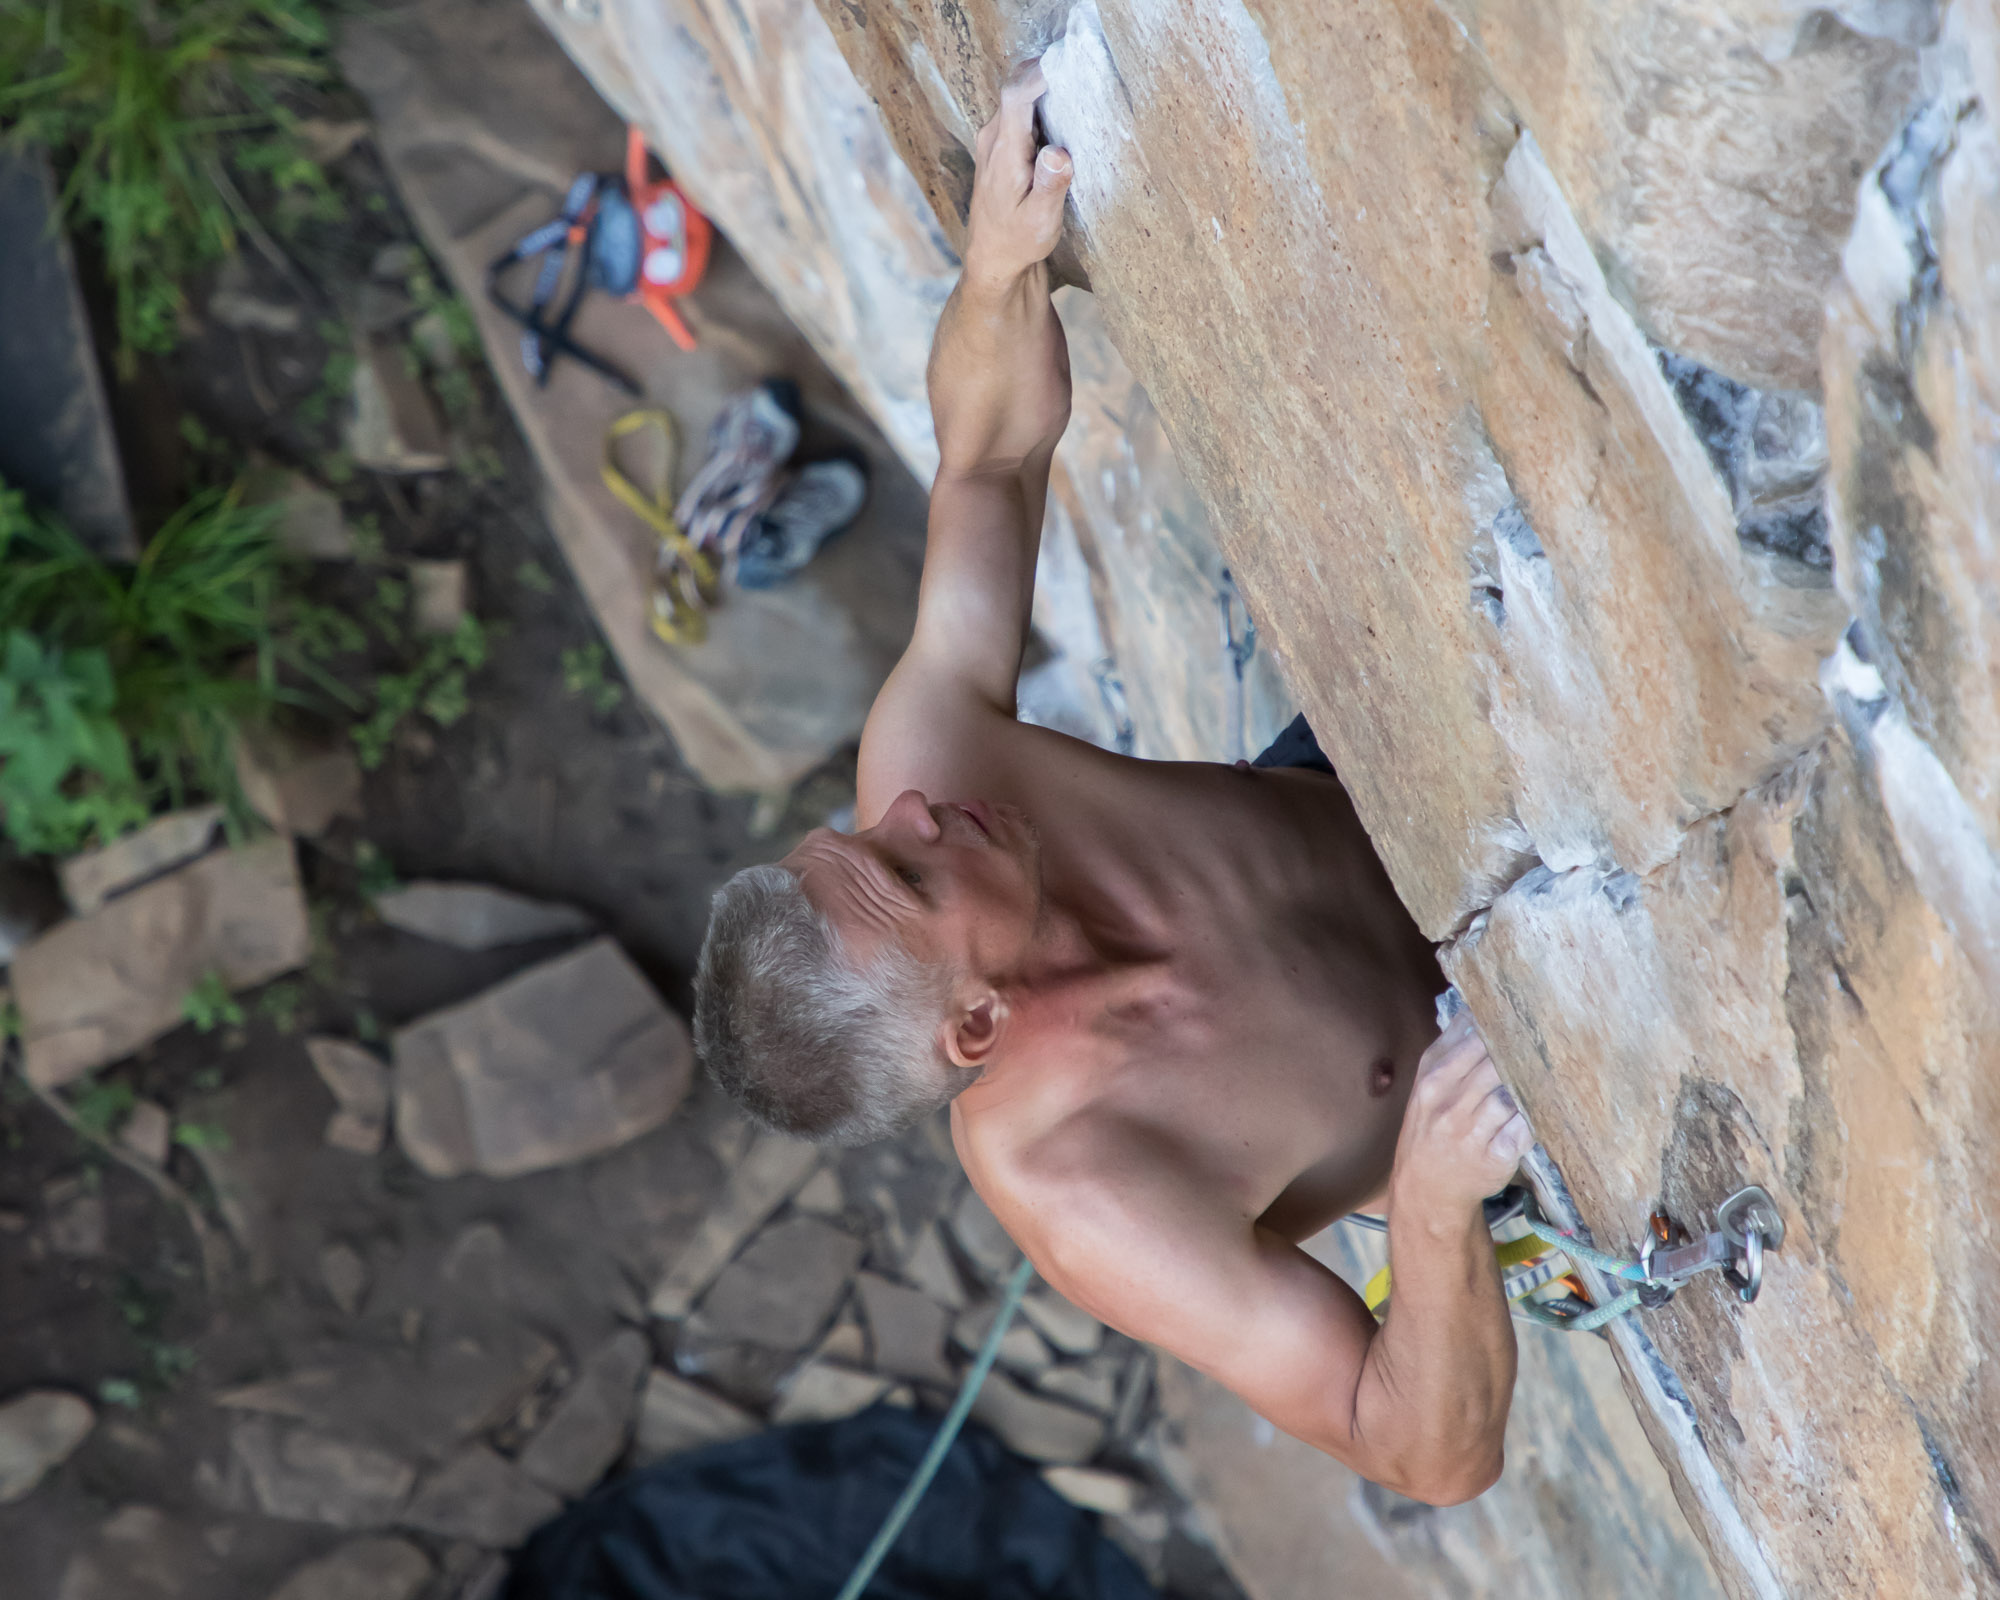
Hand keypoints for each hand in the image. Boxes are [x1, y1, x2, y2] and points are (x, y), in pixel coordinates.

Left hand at [964, 60, 1071, 288]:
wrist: (993, 258)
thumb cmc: (1018, 241)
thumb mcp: (1040, 220)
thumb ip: (1051, 184)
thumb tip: (1060, 154)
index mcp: (1004, 151)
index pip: (1017, 94)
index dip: (1042, 73)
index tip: (1070, 62)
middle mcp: (993, 137)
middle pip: (1018, 86)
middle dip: (1049, 72)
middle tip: (1084, 70)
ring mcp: (994, 138)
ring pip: (1020, 96)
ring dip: (1047, 88)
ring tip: (1080, 90)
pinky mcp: (1001, 144)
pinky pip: (1020, 111)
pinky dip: (1042, 105)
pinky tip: (1065, 116)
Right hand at [1388, 1012, 1532, 1218]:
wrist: (1426, 1187)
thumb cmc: (1430, 1128)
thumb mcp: (1427, 1085)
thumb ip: (1449, 1048)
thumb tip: (1474, 1008)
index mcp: (1433, 1077)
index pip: (1472, 1039)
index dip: (1502, 1025)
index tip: (1526, 1014)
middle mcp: (1449, 1101)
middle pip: (1496, 1062)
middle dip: (1523, 1051)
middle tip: (1552, 1036)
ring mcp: (1471, 1130)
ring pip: (1512, 1094)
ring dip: (1534, 1082)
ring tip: (1557, 1066)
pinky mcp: (1495, 1156)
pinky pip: (1525, 1128)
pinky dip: (1538, 1115)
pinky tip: (1550, 1105)